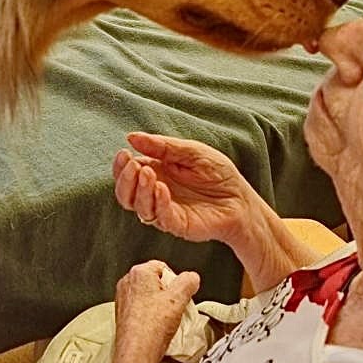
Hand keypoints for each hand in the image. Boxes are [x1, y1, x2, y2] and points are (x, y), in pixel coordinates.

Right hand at [113, 132, 254, 243]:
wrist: (241, 198)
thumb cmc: (218, 173)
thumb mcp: (191, 151)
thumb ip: (162, 146)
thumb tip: (131, 137)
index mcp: (155, 173)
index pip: (128, 172)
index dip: (121, 165)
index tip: (124, 152)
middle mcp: (155, 193)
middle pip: (125, 193)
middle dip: (124, 179)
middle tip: (134, 165)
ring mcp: (165, 210)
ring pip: (138, 207)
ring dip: (138, 190)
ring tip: (148, 174)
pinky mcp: (177, 224)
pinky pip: (160, 217)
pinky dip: (157, 203)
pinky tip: (162, 188)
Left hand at [113, 260, 199, 362]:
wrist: (136, 352)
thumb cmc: (152, 327)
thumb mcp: (179, 300)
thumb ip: (188, 282)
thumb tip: (192, 277)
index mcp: (140, 272)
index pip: (164, 267)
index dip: (176, 282)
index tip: (180, 295)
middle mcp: (128, 282)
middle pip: (155, 281)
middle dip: (167, 294)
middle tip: (173, 308)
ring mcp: (123, 297)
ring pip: (147, 295)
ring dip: (157, 305)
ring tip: (164, 320)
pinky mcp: (121, 313)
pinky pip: (140, 308)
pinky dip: (148, 315)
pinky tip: (155, 326)